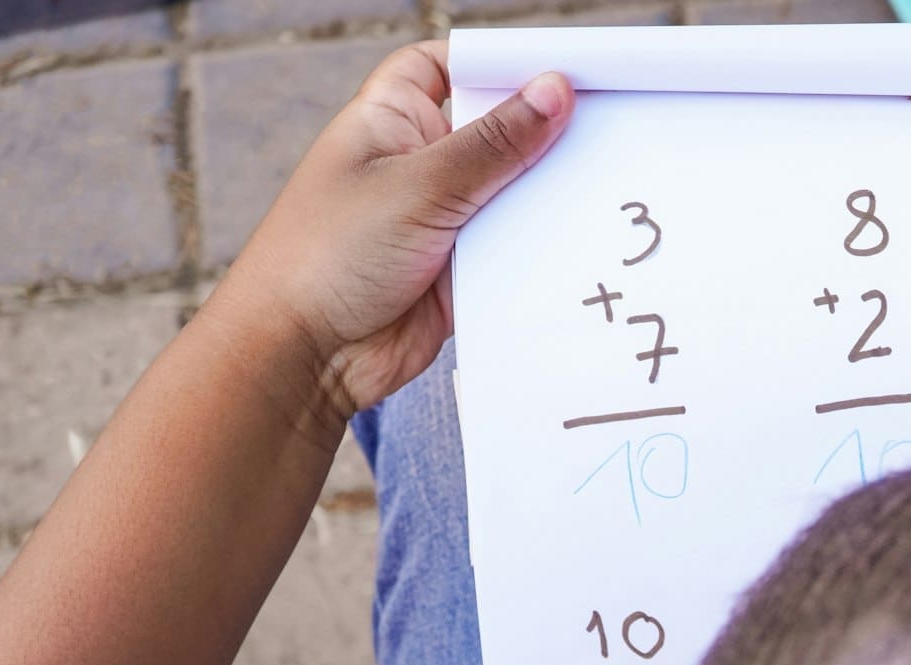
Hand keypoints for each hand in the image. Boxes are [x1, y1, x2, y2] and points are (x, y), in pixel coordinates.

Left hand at [209, 45, 572, 423]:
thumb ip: (493, 144)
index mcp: (394, 119)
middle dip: (541, 131)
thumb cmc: (327, 256)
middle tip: (603, 124)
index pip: (451, 65)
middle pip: (495, 128)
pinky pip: (515, 248)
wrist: (305, 356)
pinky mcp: (462, 271)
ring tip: (605, 181)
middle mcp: (421, 163)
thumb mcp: (418, 186)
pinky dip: (542, 245)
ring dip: (546, 193)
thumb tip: (553, 91)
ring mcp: (443, 218)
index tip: (560, 69)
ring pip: (512, 191)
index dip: (500, 63)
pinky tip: (581, 239)